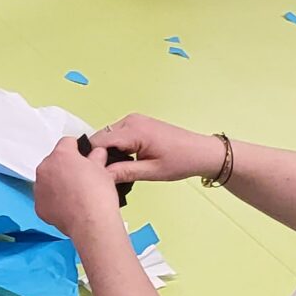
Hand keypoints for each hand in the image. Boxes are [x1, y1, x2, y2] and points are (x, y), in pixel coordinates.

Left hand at [31, 137, 130, 243]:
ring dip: (57, 183)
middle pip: (54, 161)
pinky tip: (68, 206)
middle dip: (65, 167)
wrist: (91, 222)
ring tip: (75, 194)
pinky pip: (45, 198)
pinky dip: (54, 200)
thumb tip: (96, 154)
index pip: (67, 142)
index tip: (83, 156)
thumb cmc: (97, 195)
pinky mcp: (39, 206)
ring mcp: (39, 188)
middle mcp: (45, 169)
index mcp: (61, 155)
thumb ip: (96, 157)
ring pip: (48, 180)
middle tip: (81, 178)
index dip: (77, 149)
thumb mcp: (103, 169)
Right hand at [88, 115, 221, 185]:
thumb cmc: (182, 161)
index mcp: (134, 131)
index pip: (99, 142)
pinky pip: (116, 134)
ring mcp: (134, 120)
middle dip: (99, 155)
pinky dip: (115, 146)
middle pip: (101, 138)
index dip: (93, 158)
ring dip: (107, 151)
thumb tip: (101, 176)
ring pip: (107, 136)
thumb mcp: (152, 172)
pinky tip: (123, 160)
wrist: (202, 152)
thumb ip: (124, 172)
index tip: (93, 174)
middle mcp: (131, 120)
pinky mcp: (137, 123)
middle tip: (106, 175)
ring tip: (116, 169)